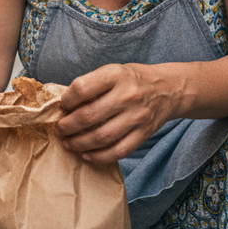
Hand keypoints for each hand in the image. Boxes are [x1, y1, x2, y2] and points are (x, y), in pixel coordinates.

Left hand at [55, 63, 186, 162]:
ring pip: (101, 137)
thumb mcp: (112, 71)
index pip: (82, 88)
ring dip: (78, 144)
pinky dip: (98, 156)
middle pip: (88, 116)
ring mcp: (137, 116)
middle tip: (60, 129)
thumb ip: (90, 86)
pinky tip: (86, 154)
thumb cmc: (131, 80)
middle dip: (67, 126)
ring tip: (68, 143)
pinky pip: (118, 151)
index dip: (66, 100)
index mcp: (116, 75)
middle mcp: (127, 95)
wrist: (167, 90)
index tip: (62, 106)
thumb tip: (64, 108)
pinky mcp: (144, 134)